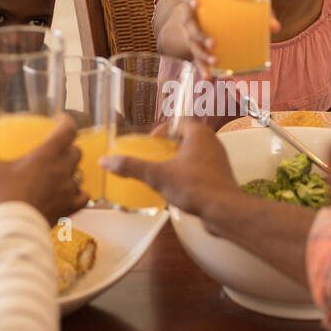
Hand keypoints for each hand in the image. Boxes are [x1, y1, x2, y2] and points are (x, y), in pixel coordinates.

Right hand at [0, 114, 87, 222]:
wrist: (13, 226)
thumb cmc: (3, 195)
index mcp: (47, 155)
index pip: (68, 130)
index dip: (66, 121)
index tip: (59, 120)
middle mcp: (63, 169)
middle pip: (76, 151)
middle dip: (68, 147)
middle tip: (56, 150)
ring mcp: (69, 189)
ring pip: (79, 173)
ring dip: (71, 170)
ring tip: (59, 173)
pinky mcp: (70, 207)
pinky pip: (83, 196)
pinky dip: (79, 193)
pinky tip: (70, 193)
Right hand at [98, 118, 239, 220]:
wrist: (224, 211)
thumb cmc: (194, 186)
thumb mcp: (157, 176)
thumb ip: (131, 167)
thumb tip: (106, 161)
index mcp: (198, 134)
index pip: (179, 120)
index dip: (163, 128)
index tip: (152, 142)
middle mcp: (212, 142)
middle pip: (187, 136)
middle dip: (170, 145)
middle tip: (155, 157)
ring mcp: (219, 160)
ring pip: (195, 153)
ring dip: (179, 160)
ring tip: (164, 173)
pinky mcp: (221, 177)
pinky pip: (202, 169)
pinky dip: (189, 174)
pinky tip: (178, 189)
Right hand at [173, 0, 281, 76]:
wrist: (196, 19)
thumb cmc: (220, 8)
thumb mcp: (233, 4)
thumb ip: (255, 12)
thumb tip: (276, 27)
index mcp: (196, 3)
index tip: (196, 3)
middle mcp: (190, 20)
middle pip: (191, 28)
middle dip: (201, 36)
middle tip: (213, 43)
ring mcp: (191, 37)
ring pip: (194, 47)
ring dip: (204, 56)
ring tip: (215, 62)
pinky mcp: (196, 50)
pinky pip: (198, 61)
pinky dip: (204, 70)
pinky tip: (209, 78)